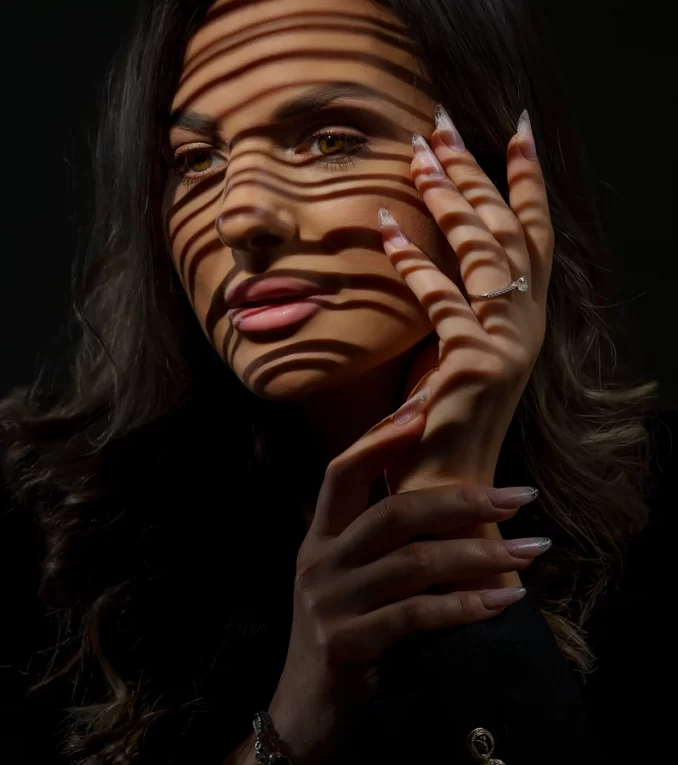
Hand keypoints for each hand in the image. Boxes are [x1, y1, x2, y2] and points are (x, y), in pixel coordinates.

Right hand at [267, 406, 545, 764]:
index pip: (341, 471)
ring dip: (481, 554)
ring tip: (532, 549)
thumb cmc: (341, 632)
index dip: (379, 437)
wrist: (304, 709)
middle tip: (518, 496)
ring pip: (413, 562)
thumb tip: (446, 500)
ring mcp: (329, 601)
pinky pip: (416, 616)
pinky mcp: (346, 643)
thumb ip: (378, 542)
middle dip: (460, 499)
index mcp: (319, 537)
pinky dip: (466, 605)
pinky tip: (504, 600)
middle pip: (391, 511)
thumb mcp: (348, 578)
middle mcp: (319, 560)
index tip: (424, 407)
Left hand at [379, 109, 552, 494]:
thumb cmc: (438, 418)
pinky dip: (413, 262)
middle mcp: (526, 325)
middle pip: (506, 229)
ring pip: (481, 252)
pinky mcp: (476, 363)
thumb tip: (422, 249)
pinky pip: (442, 299)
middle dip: (475, 172)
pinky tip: (384, 230)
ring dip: (446, 198)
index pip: (534, 237)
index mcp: (525, 320)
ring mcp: (507, 344)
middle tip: (443, 124)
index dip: (527, 183)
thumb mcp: (450, 349)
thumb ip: (452, 303)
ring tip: (417, 153)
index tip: (515, 130)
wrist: (444, 486)